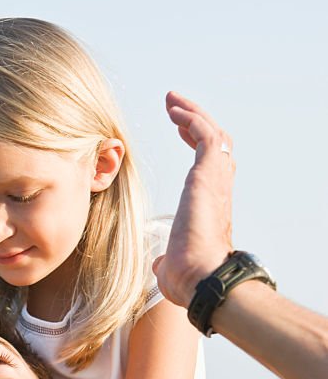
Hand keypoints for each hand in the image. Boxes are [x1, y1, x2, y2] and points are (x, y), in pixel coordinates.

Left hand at [153, 92, 235, 307]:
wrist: (202, 278)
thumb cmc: (188, 278)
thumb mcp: (172, 266)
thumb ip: (167, 259)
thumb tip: (159, 264)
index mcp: (211, 204)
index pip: (211, 163)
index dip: (195, 140)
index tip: (179, 127)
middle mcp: (219, 188)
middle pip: (216, 141)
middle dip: (195, 119)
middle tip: (174, 105)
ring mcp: (216, 180)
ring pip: (212, 132)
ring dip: (192, 112)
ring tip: (172, 100)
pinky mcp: (208, 174)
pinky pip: (205, 134)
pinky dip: (192, 118)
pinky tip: (174, 110)